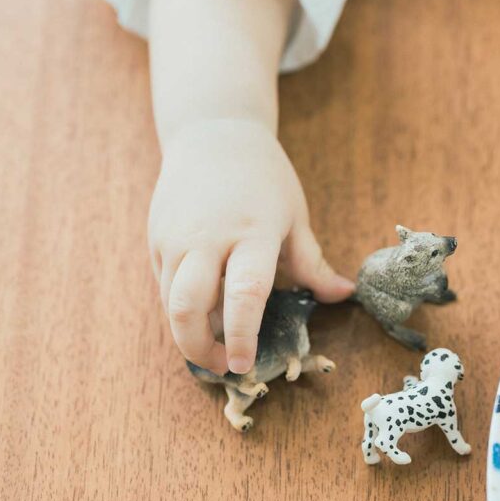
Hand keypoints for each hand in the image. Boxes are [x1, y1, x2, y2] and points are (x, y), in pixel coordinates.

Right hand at [149, 119, 353, 374]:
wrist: (213, 135)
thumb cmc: (264, 177)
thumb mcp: (294, 216)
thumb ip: (312, 263)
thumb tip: (343, 295)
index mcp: (253, 232)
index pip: (244, 293)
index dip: (242, 334)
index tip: (243, 364)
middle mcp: (208, 238)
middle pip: (188, 307)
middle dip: (200, 348)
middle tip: (225, 365)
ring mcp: (176, 238)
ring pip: (169, 302)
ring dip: (187, 335)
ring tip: (214, 348)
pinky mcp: (156, 239)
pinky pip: (163, 286)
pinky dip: (180, 311)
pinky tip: (201, 317)